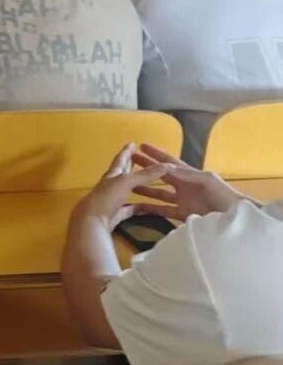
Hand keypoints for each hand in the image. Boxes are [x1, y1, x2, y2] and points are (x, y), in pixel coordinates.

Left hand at [71, 144, 171, 228]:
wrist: (92, 220)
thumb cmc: (107, 197)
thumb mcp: (127, 182)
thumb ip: (145, 174)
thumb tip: (168, 165)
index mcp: (113, 175)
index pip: (121, 159)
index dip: (127, 151)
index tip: (132, 143)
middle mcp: (111, 185)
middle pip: (122, 173)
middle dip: (130, 165)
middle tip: (139, 159)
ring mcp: (112, 200)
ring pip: (125, 191)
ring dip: (134, 186)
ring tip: (146, 183)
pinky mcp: (115, 215)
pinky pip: (128, 209)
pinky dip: (136, 208)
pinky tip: (144, 209)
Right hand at [129, 143, 243, 219]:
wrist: (236, 218)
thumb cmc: (224, 195)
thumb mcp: (206, 180)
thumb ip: (187, 174)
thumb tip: (166, 168)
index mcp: (190, 175)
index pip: (169, 162)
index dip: (156, 154)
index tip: (141, 146)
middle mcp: (184, 186)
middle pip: (160, 175)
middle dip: (146, 168)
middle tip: (128, 161)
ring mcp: (182, 201)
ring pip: (158, 193)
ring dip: (145, 188)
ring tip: (129, 184)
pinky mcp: (183, 215)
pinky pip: (163, 211)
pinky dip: (151, 209)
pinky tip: (138, 206)